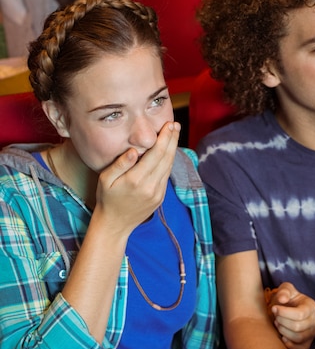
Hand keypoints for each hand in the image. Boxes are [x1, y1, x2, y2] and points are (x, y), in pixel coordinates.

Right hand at [94, 121, 179, 236]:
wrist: (115, 225)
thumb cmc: (107, 199)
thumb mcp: (105, 180)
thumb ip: (120, 164)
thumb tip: (133, 151)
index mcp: (136, 180)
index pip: (155, 154)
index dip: (164, 138)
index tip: (168, 125)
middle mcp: (150, 187)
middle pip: (166, 158)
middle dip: (172, 139)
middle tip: (175, 124)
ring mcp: (158, 193)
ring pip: (169, 166)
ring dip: (173, 148)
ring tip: (174, 133)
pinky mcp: (161, 197)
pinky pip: (166, 175)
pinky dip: (169, 161)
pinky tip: (168, 151)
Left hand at [265, 282, 314, 348]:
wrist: (287, 308)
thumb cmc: (286, 299)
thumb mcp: (285, 289)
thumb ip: (284, 291)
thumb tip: (282, 299)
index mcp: (311, 306)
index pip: (300, 314)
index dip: (284, 313)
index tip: (274, 308)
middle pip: (298, 327)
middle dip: (282, 322)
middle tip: (275, 317)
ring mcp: (312, 333)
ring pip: (298, 338)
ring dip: (284, 331)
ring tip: (278, 324)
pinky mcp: (308, 343)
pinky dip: (290, 345)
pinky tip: (282, 337)